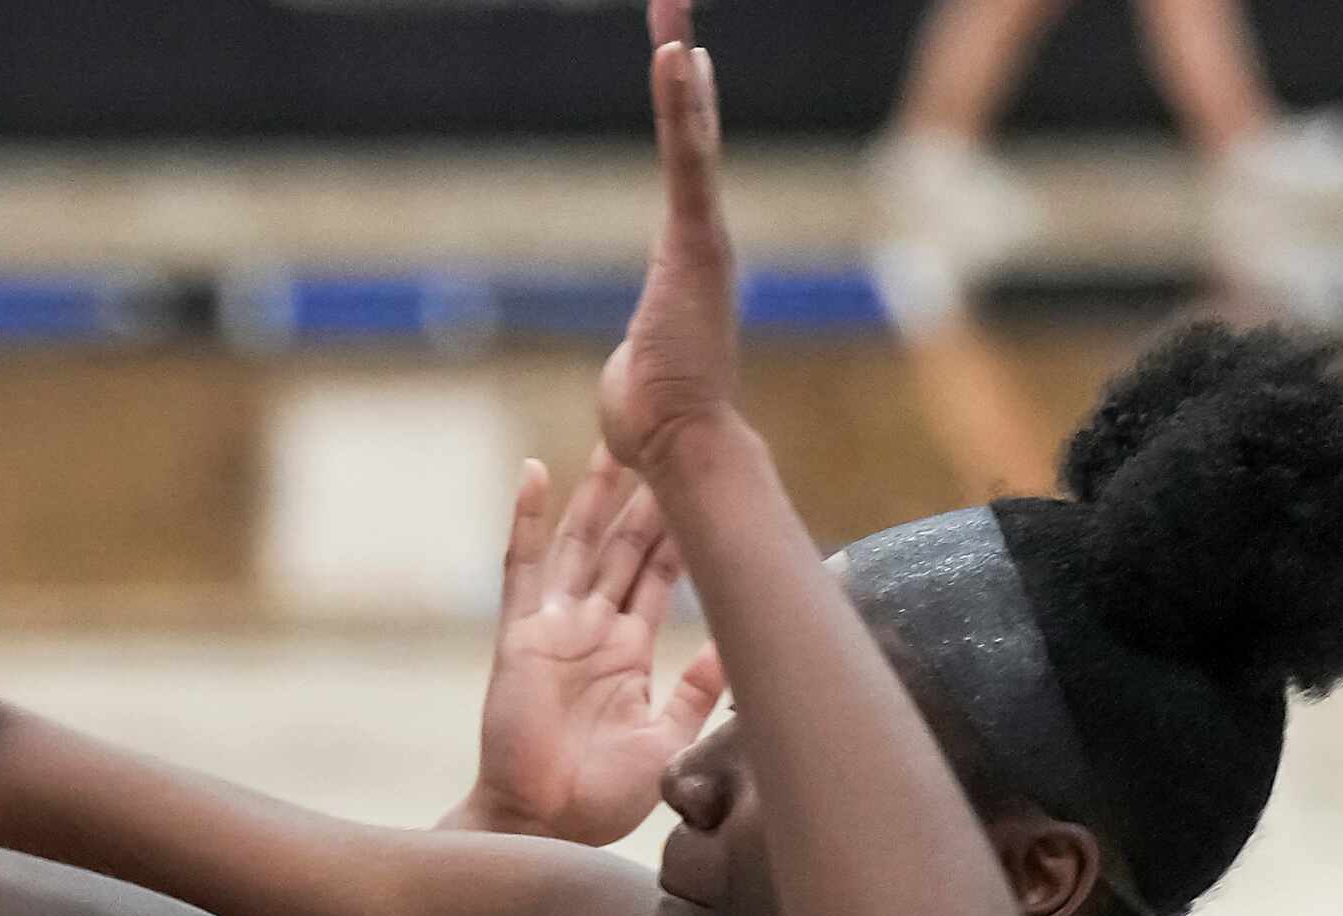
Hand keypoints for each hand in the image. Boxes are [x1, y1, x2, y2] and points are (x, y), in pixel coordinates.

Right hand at [443, 450, 723, 844]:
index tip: (713, 484)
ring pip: (580, 543)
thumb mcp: (670, 736)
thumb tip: (742, 644)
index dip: (687, 530)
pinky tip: (533, 472)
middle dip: (650, 496)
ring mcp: (554, 629)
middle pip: (626, 546)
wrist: (545, 826)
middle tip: (675, 437)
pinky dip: (525, 521)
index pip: (663, 574)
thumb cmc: (601, 797)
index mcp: (630, 651)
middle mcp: (593, 630)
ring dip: (598, 494)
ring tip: (618, 440)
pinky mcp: (520, 637)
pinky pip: (520, 569)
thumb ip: (700, 688)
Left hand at [598, 0, 741, 474]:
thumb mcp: (640, 364)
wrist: (681, 444)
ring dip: (680, 68)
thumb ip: (642, 351)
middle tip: (672, 0)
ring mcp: (704, 236)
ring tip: (670, 7)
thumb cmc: (653, 418)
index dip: (681, 104)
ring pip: (690, 133)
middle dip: (682, 63)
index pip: (682, 160)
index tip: (677, 52)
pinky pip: (686, 160)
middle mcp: (705, 235)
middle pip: (691, 129)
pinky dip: (682, 106)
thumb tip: (637, 371)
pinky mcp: (695, 243)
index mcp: (689, 253)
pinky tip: (678, 53)